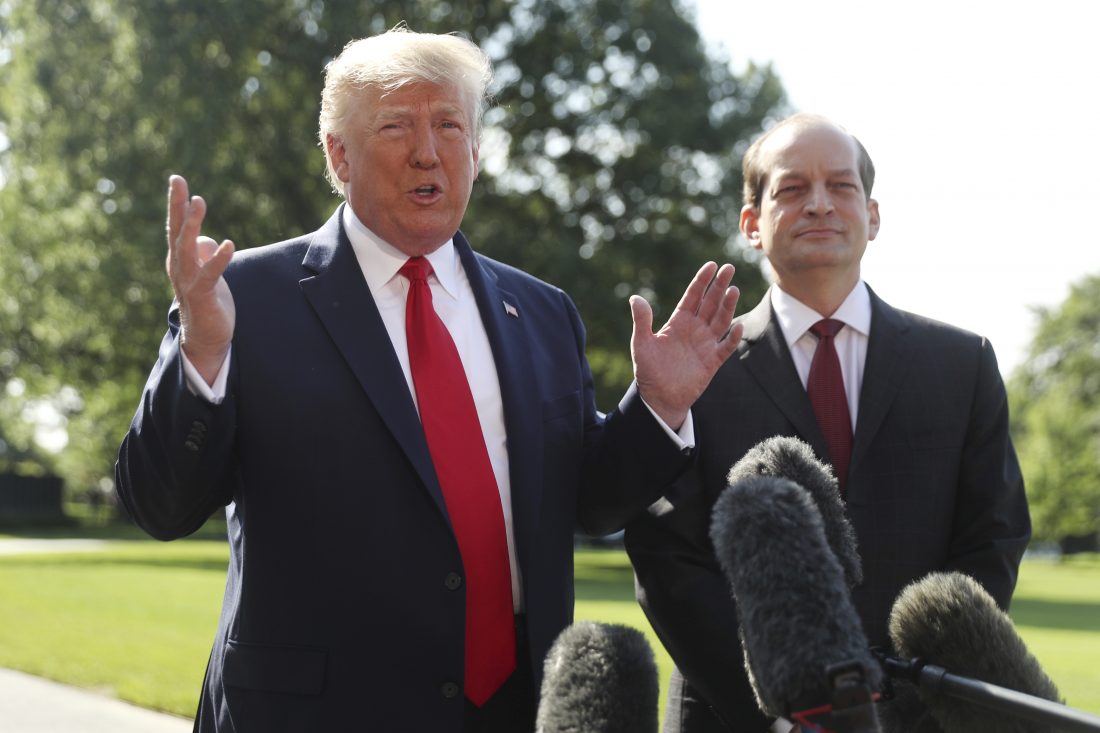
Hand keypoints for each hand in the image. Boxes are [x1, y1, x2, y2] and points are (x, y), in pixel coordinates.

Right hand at [165, 175, 235, 384]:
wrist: (205, 338)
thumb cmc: (206, 301)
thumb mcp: (205, 272)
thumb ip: (204, 254)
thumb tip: (208, 241)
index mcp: (179, 258)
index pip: (176, 226)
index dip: (176, 203)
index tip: (177, 179)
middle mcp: (179, 266)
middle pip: (177, 230)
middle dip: (177, 205)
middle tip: (178, 181)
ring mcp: (188, 280)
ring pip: (187, 247)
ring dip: (192, 224)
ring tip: (199, 201)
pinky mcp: (203, 295)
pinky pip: (210, 274)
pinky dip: (218, 259)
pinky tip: (229, 244)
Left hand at [630, 262, 742, 429]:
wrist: (659, 398)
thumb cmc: (649, 371)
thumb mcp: (641, 344)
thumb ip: (641, 321)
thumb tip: (636, 298)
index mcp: (679, 322)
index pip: (693, 296)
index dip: (702, 281)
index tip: (712, 265)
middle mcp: (695, 329)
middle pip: (710, 303)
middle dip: (719, 286)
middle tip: (729, 268)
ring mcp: (705, 344)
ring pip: (721, 320)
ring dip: (728, 306)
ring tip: (734, 290)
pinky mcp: (712, 361)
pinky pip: (725, 347)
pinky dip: (732, 338)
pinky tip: (738, 327)